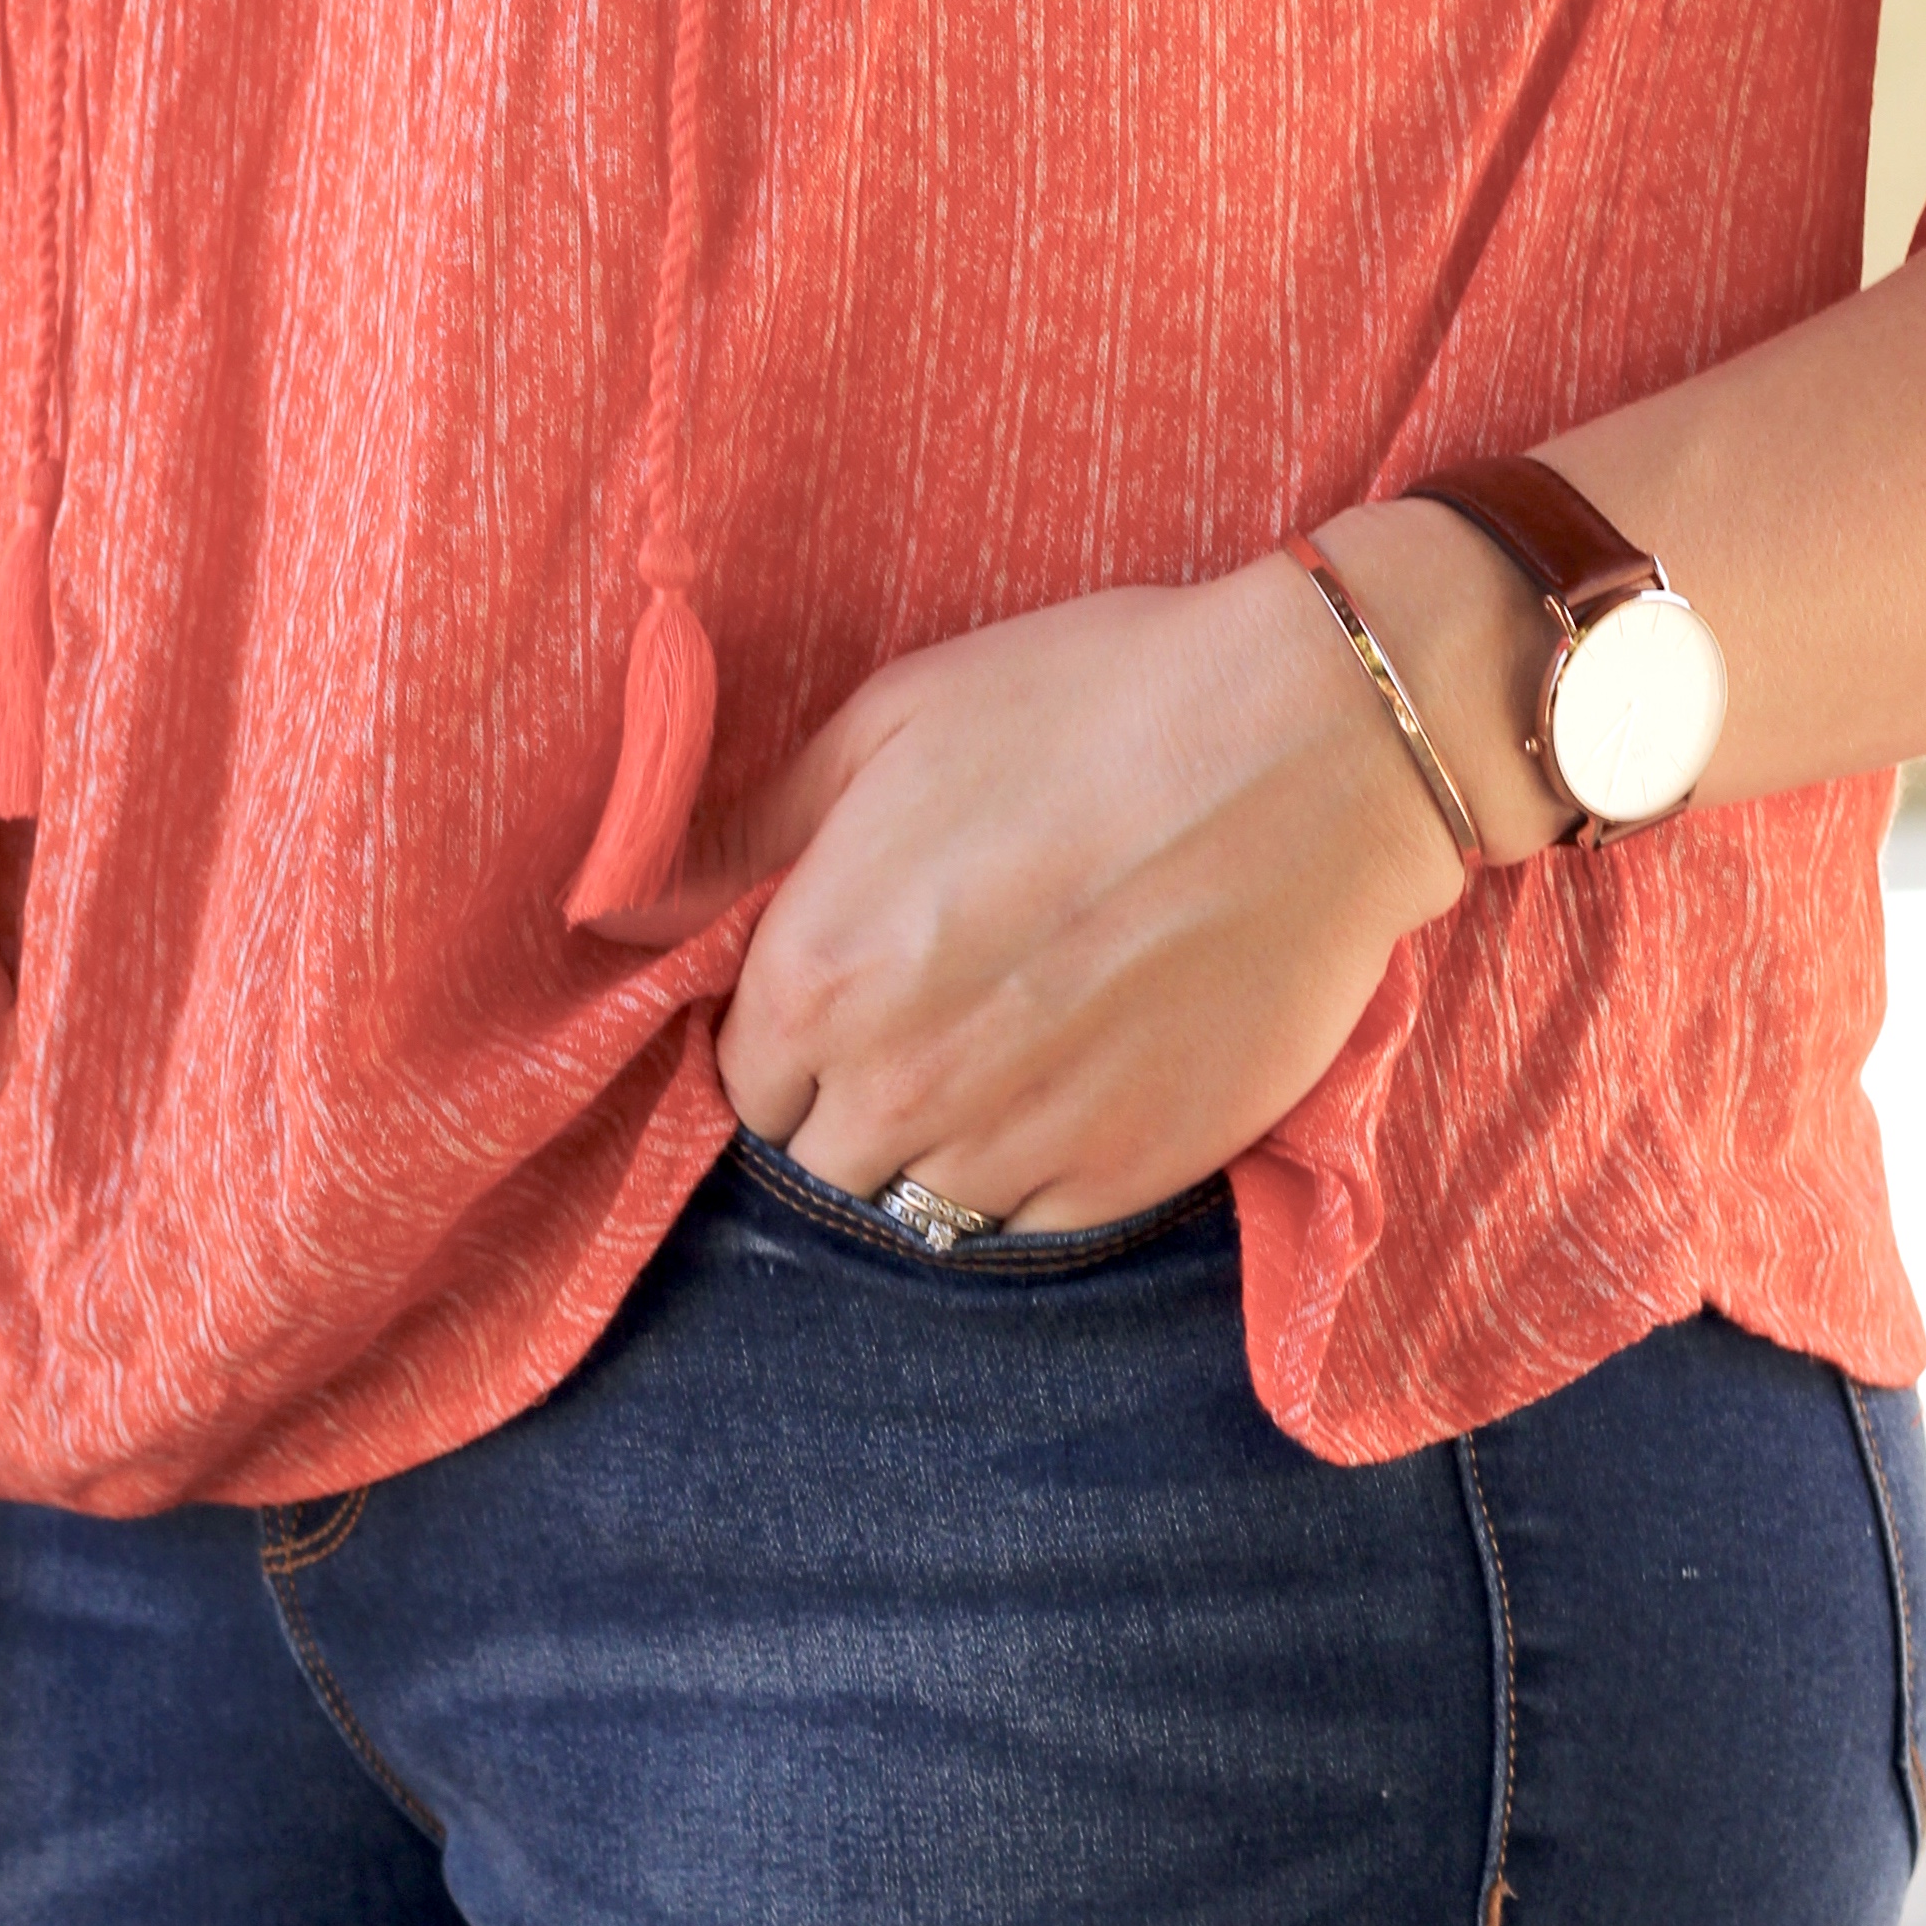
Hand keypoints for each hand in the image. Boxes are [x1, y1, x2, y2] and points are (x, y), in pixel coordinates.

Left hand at [669, 549, 1481, 1231]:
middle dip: (856, 1100)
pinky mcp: (1127, 1173)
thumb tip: (615, 906)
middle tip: (940, 1015)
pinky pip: (1033, 1224)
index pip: (741, 1081)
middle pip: (823, 1159)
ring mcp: (1016, 1141)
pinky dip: (1038, 1172)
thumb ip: (745, 833)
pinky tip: (1081, 1079)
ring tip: (1014, 1048)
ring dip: (945, 1145)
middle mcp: (899, 1082)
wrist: (1309, 744)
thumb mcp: (891, 723)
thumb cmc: (1090, 702)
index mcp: (819, 972)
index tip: (849, 988)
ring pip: (925, 1206)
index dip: (788, 1034)